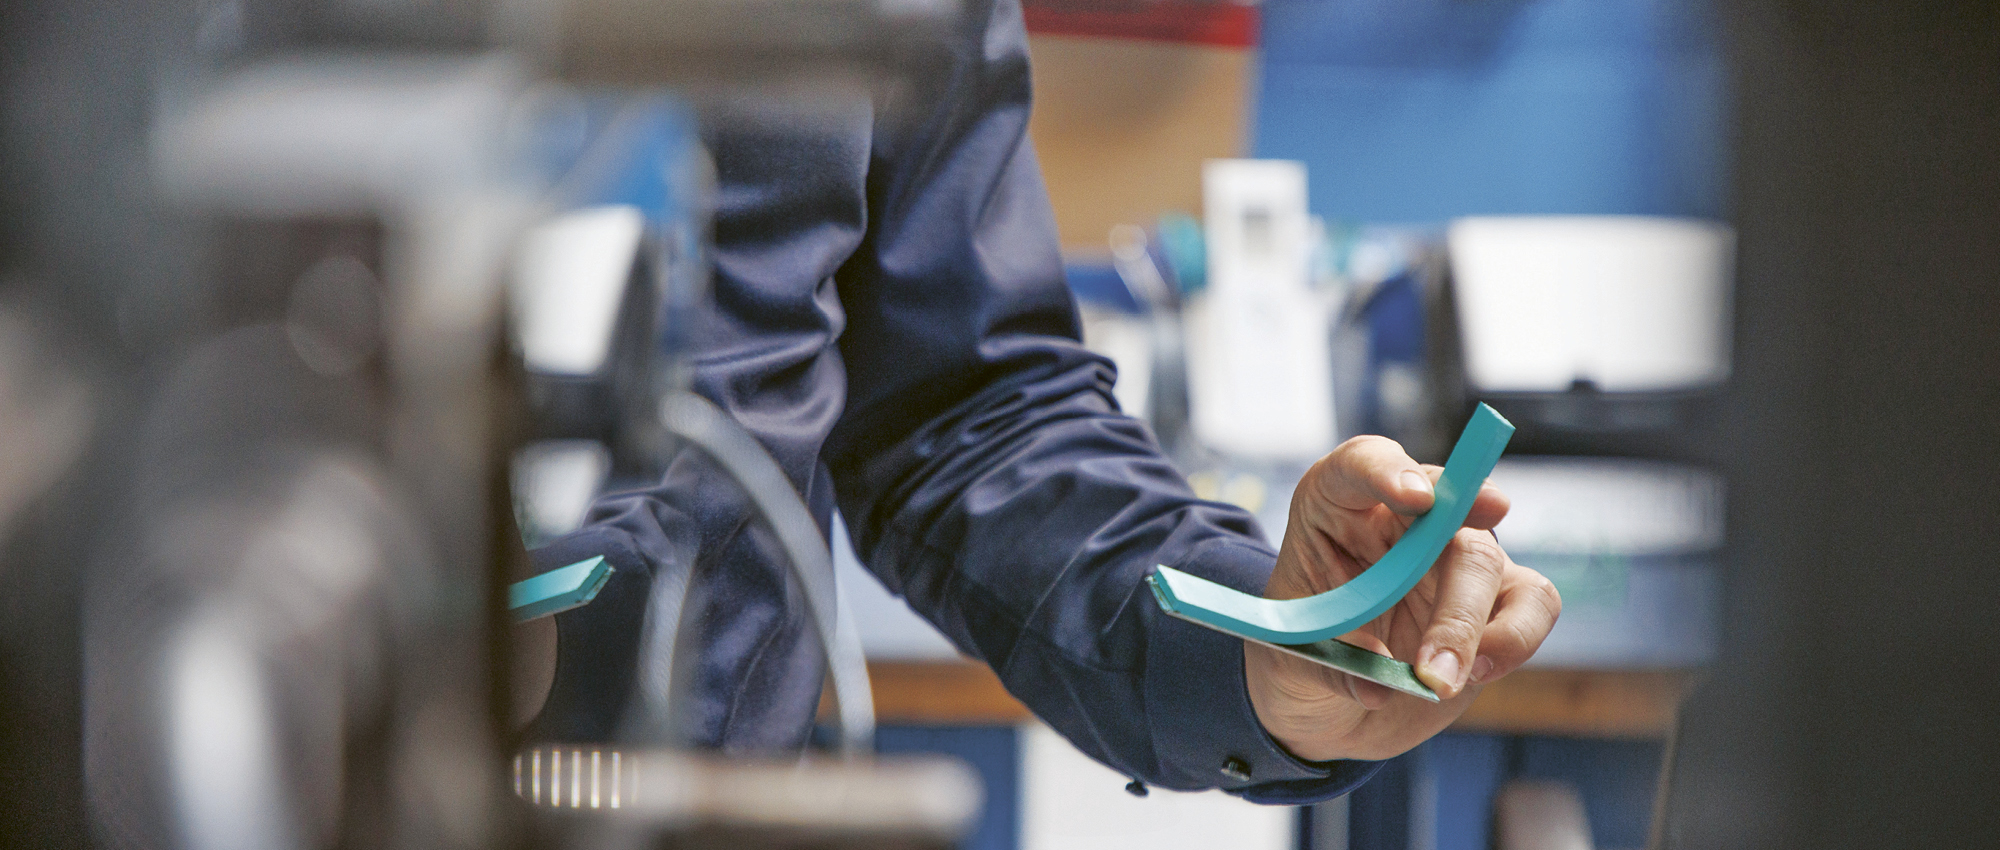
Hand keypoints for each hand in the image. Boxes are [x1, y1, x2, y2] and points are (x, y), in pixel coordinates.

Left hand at [1244, 436, 1560, 761]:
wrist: (1332, 698)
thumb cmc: (1304, 655)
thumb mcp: (1291, 657)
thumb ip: (1331, 665)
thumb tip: (1378, 687)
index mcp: (1337, 503)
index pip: (1362, 462)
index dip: (1388, 471)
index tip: (1415, 498)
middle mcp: (1404, 517)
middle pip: (1445, 516)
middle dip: (1447, 592)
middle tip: (1431, 664)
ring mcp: (1454, 552)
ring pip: (1488, 560)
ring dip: (1471, 627)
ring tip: (1440, 683)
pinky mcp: (1496, 597)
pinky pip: (1533, 600)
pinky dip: (1515, 639)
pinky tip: (1474, 674)